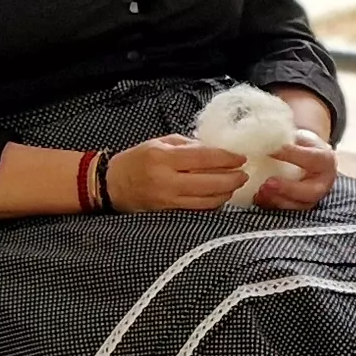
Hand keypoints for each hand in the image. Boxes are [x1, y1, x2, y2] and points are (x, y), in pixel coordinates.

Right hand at [104, 135, 251, 212]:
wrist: (111, 184)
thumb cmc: (136, 159)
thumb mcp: (159, 143)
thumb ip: (188, 145)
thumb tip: (215, 150)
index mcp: (164, 158)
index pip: (204, 158)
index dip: (226, 158)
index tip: (241, 158)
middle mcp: (167, 180)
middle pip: (210, 182)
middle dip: (232, 179)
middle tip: (244, 174)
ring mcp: (168, 199)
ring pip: (207, 200)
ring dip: (226, 193)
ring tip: (235, 185)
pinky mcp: (169, 213)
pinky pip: (198, 209)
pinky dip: (213, 203)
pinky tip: (220, 197)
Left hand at [251, 130, 339, 210]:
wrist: (307, 159)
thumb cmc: (302, 146)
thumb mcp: (299, 138)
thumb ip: (287, 140)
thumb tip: (266, 141)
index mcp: (325, 161)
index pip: (311, 159)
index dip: (291, 155)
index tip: (271, 150)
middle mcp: (323, 183)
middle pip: (310, 192)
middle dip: (288, 188)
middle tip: (269, 182)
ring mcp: (312, 198)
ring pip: (298, 205)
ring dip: (277, 199)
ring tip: (261, 190)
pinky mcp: (299, 206)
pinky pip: (286, 209)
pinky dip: (270, 204)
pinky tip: (258, 196)